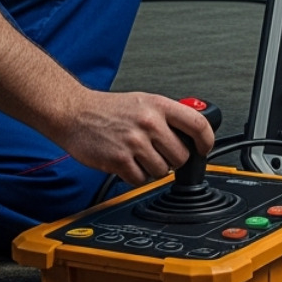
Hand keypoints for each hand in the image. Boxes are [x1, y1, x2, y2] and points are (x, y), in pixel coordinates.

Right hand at [54, 91, 215, 184]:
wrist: (74, 113)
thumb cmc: (108, 109)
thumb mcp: (143, 101)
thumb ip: (167, 115)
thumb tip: (192, 133)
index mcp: (158, 105)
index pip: (197, 124)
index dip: (207, 141)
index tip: (204, 149)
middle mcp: (149, 123)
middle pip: (181, 155)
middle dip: (173, 159)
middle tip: (160, 154)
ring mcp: (134, 142)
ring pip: (162, 171)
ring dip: (153, 169)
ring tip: (139, 156)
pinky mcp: (119, 160)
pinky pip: (141, 180)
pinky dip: (136, 177)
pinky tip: (127, 164)